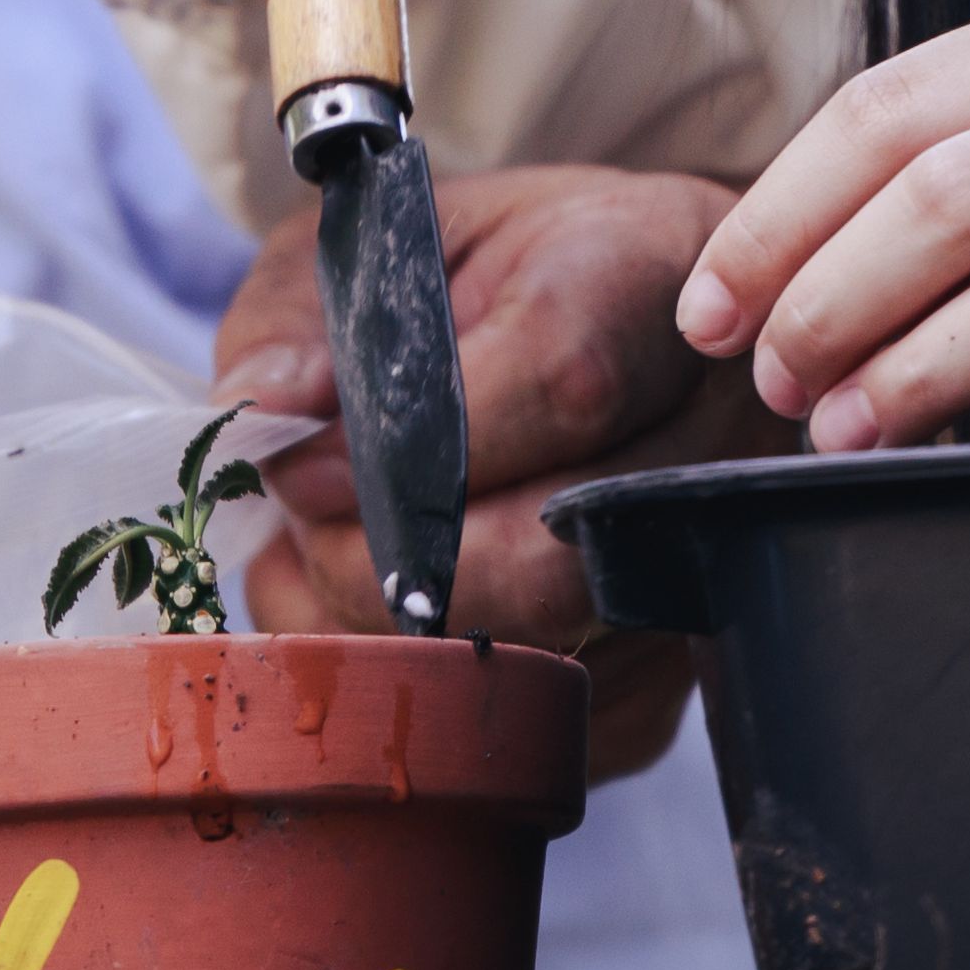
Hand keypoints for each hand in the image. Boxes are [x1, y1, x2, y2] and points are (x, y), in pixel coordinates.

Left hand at [216, 163, 766, 777]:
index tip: (300, 468)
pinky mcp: (671, 685)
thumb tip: (262, 412)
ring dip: (385, 640)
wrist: (633, 316)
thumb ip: (305, 309)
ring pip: (535, 666)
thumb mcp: (382, 239)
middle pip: (547, 562)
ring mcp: (703, 572)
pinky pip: (533, 731)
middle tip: (300, 529)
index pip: (562, 383)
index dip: (410, 449)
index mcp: (642, 279)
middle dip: (378, 568)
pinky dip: (430, 697)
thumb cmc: (490, 273)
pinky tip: (387, 620)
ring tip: (322, 565)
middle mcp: (707, 435)